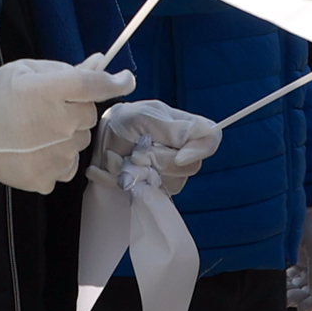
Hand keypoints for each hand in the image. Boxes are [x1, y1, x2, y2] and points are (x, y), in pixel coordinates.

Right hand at [0, 58, 135, 193]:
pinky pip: (68, 165)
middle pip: (88, 115)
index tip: (126, 80)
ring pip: (80, 141)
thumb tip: (100, 62)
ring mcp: (56, 154)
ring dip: (67, 136)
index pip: (95, 85)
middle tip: (50, 110)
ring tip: (38, 132)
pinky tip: (36, 151)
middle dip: (76, 110)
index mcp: (50, 91)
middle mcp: (58, 123)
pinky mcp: (49, 177)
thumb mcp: (27, 71)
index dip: (117, 82)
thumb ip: (66, 69)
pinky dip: (58, 159)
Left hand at [88, 100, 220, 199]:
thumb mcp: (145, 116)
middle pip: (190, 166)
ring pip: (172, 183)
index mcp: (188, 128)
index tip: (179, 156)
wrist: (100, 141)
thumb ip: (174, 128)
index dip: (200, 150)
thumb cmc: (124, 121)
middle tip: (137, 150)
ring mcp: (172, 173)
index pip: (212, 139)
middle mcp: (185, 152)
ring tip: (126, 159)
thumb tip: (203, 135)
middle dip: (159, 161)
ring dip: (143, 172)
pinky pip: (154, 194)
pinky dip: (134, 183)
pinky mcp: (158, 189)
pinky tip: (123, 171)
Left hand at [286, 204, 311, 310]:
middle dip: (307, 299)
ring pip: (308, 286)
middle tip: (290, 302)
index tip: (308, 310)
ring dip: (296, 294)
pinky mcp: (302, 257)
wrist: (300, 194)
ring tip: (283, 295)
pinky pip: (297, 278)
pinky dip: (289, 284)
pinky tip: (280, 285)